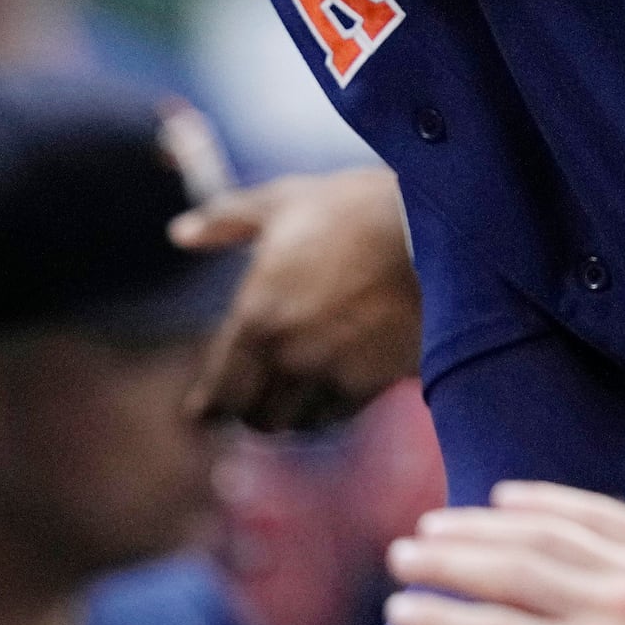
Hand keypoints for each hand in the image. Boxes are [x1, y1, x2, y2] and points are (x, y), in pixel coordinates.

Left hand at [174, 166, 421, 433]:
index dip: (208, 410)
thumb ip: (227, 219)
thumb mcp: (287, 201)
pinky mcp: (375, 383)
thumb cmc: (359, 207)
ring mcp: (332, 373)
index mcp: (255, 318)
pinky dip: (330, 409)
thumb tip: (178, 233)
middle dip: (252, 411)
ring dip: (293, 414)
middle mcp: (288, 356)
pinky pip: (338, 415)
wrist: (445, 224)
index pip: (218, 395)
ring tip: (295, 394)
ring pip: (298, 424)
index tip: (203, 415)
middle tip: (253, 402)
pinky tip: (332, 386)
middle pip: (256, 420)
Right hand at [384, 481, 624, 624]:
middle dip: (450, 562)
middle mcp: (616, 607)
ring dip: (483, 527)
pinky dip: (549, 499)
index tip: (399, 613)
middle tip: (401, 556)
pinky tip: (506, 495)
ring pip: (548, 535)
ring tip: (434, 524)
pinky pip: (599, 512)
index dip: (444, 623)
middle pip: (513, 572)